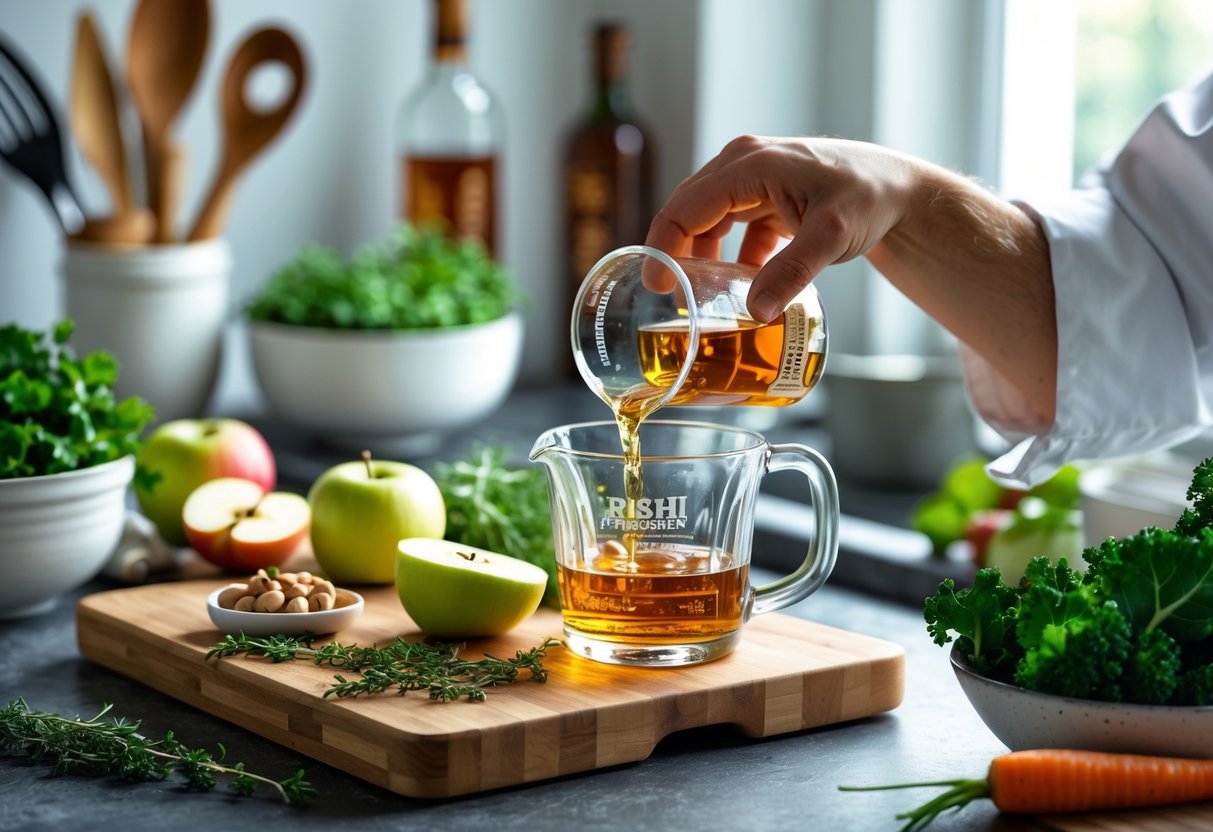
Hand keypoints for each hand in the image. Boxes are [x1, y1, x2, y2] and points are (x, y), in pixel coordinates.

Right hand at [644, 135, 915, 320]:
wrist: (901, 189)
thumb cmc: (869, 198)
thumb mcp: (831, 236)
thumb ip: (791, 273)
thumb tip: (755, 313)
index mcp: (748, 164)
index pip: (685, 207)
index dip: (662, 246)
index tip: (655, 287)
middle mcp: (742, 163)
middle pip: (688, 210)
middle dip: (673, 253)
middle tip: (667, 299)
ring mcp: (752, 176)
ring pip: (706, 218)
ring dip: (699, 255)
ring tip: (696, 295)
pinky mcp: (764, 194)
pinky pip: (730, 224)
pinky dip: (727, 254)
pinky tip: (735, 284)